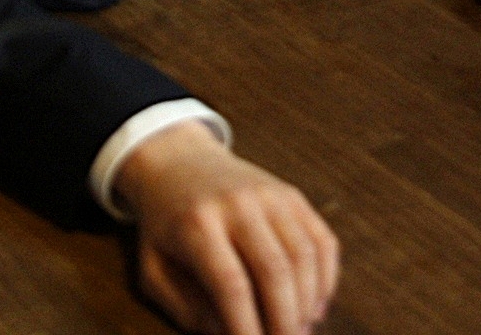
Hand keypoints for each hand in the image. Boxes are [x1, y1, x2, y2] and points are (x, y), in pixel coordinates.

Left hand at [116, 120, 339, 334]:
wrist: (178, 162)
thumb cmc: (165, 228)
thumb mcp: (154, 269)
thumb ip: (185, 307)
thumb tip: (228, 334)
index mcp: (197, 223)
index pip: (231, 284)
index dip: (246, 327)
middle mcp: (238, 204)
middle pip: (275, 270)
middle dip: (284, 321)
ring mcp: (270, 195)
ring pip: (304, 256)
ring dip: (307, 304)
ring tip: (299, 333)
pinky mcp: (292, 195)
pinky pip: (322, 240)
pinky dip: (326, 279)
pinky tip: (315, 307)